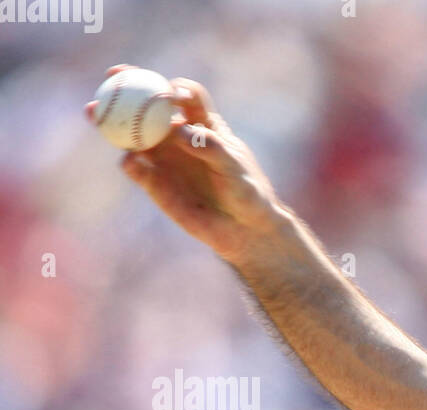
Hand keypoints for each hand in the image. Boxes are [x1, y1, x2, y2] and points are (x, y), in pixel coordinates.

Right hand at [86, 65, 285, 264]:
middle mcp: (178, 136)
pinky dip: (128, 161)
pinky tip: (129, 160)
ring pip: (131, 132)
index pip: (185, 96)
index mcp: (202, 124)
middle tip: (112, 76)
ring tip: (94, 111)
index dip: (175, 88)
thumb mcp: (234, 167)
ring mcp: (163, 157)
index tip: (170, 92)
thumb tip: (177, 130)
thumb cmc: (246, 193)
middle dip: (127, 86)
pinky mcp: (154, 182)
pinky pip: (134, 167)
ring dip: (110, 119)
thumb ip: (209, 146)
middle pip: (147, 104)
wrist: (243, 230)